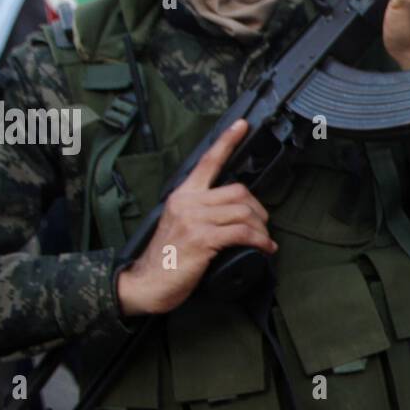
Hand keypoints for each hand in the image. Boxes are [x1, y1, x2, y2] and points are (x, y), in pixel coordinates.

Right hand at [115, 120, 275, 316]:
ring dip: (261, 228)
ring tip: (263, 241)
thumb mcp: (179, 225)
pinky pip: (241, 232)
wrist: (146, 284)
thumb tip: (230, 212)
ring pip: (243, 211)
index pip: (207, 162)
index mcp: (182, 195)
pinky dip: (259, 240)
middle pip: (238, 191)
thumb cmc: (166, 260)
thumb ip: (199, 212)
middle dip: (258, 210)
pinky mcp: (201, 239)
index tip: (242, 125)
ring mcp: (194, 219)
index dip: (227, 141)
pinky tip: (264, 248)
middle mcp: (187, 202)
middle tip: (262, 226)